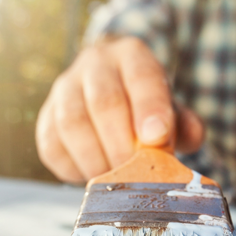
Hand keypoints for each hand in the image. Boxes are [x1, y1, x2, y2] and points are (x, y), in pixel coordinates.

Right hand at [36, 36, 204, 182]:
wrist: (110, 92)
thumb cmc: (146, 107)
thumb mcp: (171, 108)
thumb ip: (184, 123)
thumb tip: (190, 137)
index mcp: (131, 55)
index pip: (141, 77)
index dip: (149, 109)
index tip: (156, 139)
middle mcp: (94, 64)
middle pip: (104, 102)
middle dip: (122, 145)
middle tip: (136, 173)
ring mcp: (64, 89)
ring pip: (72, 124)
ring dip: (96, 160)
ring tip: (114, 180)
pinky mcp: (45, 118)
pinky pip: (51, 146)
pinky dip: (73, 168)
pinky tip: (92, 175)